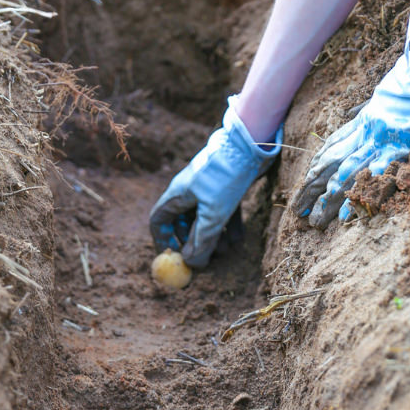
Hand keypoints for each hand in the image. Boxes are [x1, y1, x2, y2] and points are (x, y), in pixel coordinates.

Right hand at [150, 96, 281, 268]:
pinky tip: (238, 240)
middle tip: (206, 259)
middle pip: (183, 224)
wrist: (251, 144)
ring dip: (214, 238)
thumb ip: (202, 241)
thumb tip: (191, 264)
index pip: (159, 220)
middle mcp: (189, 192)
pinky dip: (228, 228)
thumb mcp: (213, 214)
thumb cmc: (225, 177)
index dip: (162, 240)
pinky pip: (222, 213)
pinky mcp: (226, 189)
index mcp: (178, 195)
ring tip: (226, 250)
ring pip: (205, 220)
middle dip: (194, 243)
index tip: (173, 258)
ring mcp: (208, 190)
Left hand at [294, 5, 409, 227]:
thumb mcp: (380, 100)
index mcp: (360, 124)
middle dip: (311, 191)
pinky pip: (371, 177)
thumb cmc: (406, 92)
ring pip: (345, 174)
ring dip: (328, 200)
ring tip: (317, 221)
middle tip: (298, 212)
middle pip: (330, 166)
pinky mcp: (394, 151)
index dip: (315, 170)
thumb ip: (364, 112)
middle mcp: (363, 135)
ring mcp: (377, 143)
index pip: (330, 149)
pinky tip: (345, 214)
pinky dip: (357, 195)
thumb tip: (351, 114)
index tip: (303, 187)